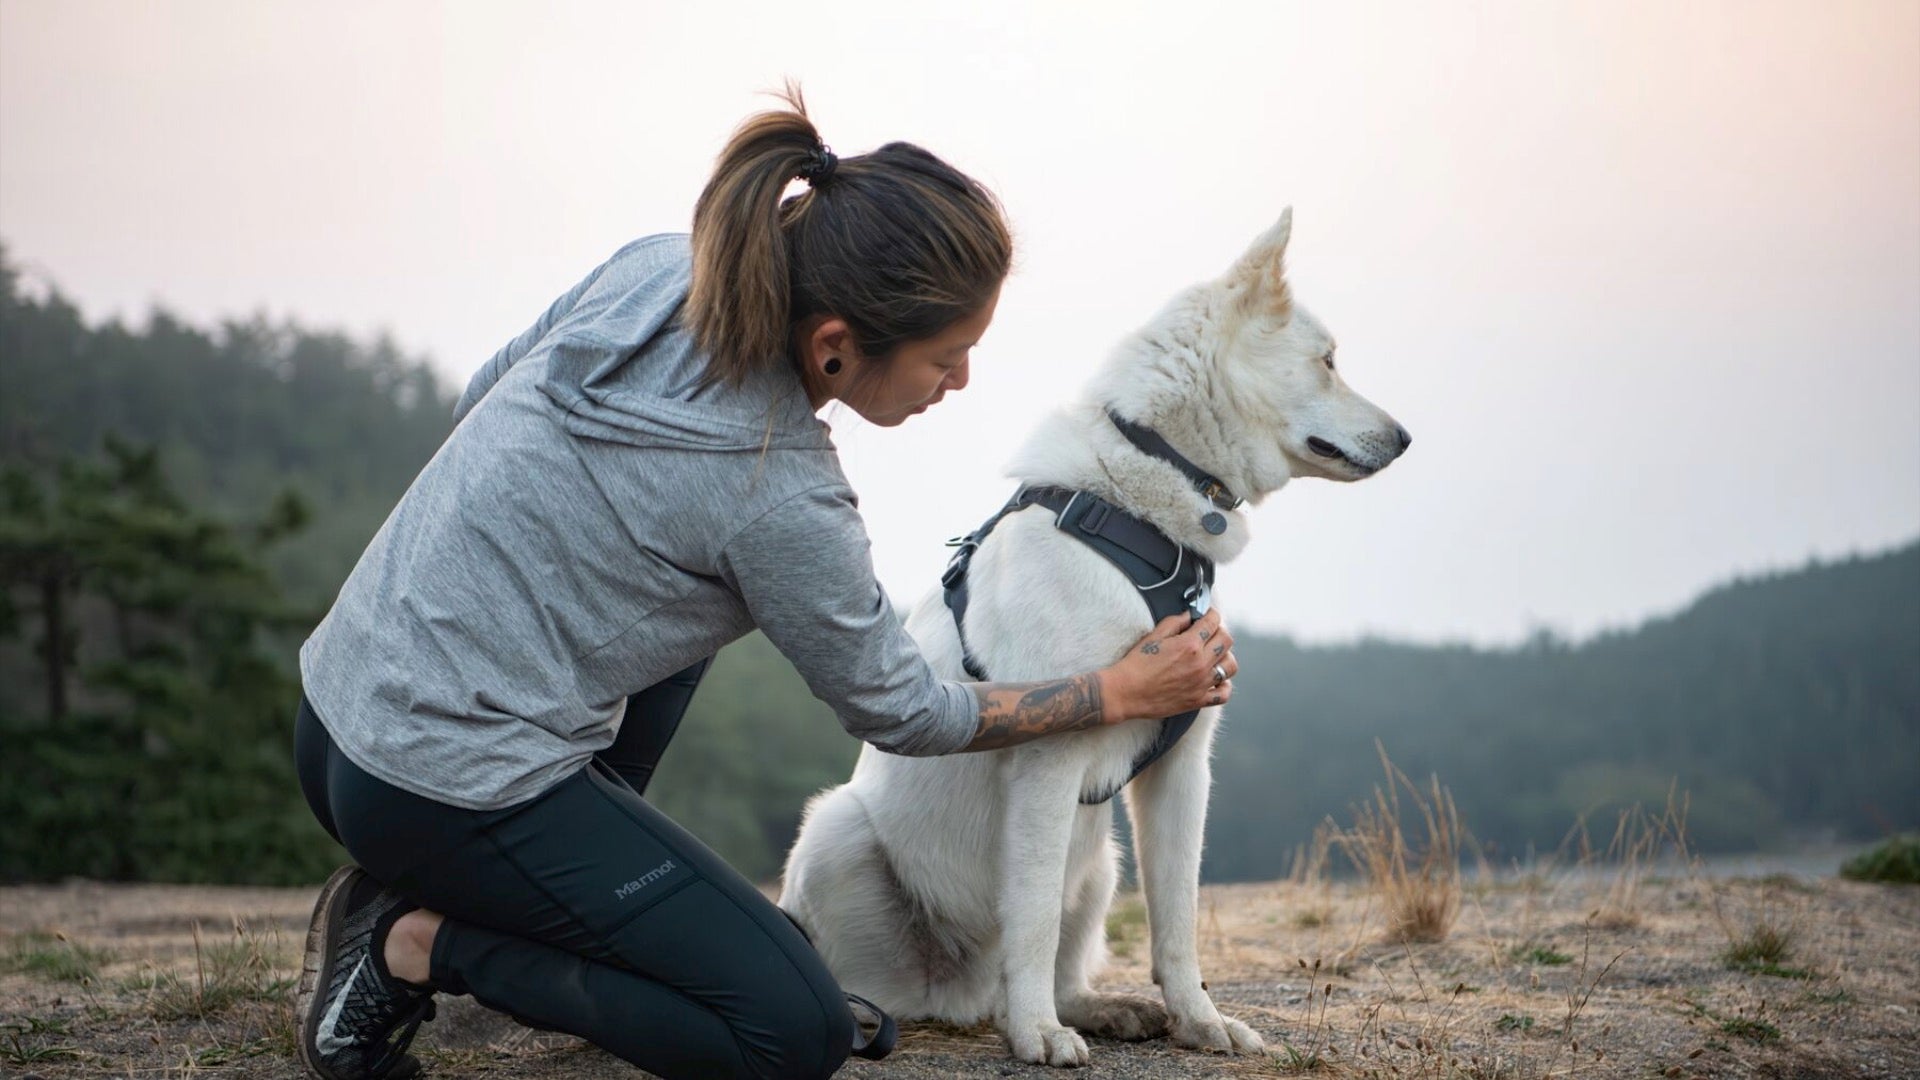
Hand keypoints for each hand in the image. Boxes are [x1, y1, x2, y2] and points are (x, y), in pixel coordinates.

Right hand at [1099, 608, 1236, 722]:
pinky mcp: (1197, 700)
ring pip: (1230, 665)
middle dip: (1220, 631)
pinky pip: (1223, 694)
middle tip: (1209, 632)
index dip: (1211, 614)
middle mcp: (1200, 663)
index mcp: (1189, 644)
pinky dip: (1224, 686)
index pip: (1213, 622)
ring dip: (1225, 656)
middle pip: (1227, 640)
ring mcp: (1201, 683)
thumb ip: (1175, 622)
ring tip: (1214, 655)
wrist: (1125, 693)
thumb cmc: (1136, 664)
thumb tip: (1189, 616)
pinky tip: (1216, 679)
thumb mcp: (1153, 636)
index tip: (1208, 614)